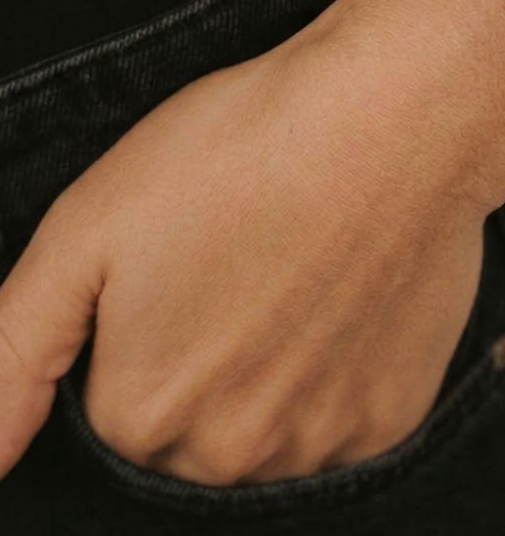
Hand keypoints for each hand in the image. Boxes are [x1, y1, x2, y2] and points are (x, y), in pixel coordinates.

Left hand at [0, 0, 504, 484]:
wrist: (395, 121)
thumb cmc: (243, 152)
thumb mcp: (88, 225)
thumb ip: (11, 356)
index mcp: (141, 413)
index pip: (119, 407)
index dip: (149, 326)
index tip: (189, 262)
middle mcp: (229, 454)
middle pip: (194, 431)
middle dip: (208, 359)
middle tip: (247, 260)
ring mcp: (319, 443)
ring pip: (271, 430)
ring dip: (277, 371)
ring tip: (302, 270)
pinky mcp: (392, 417)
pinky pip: (344, 418)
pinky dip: (342, 369)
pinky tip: (350, 296)